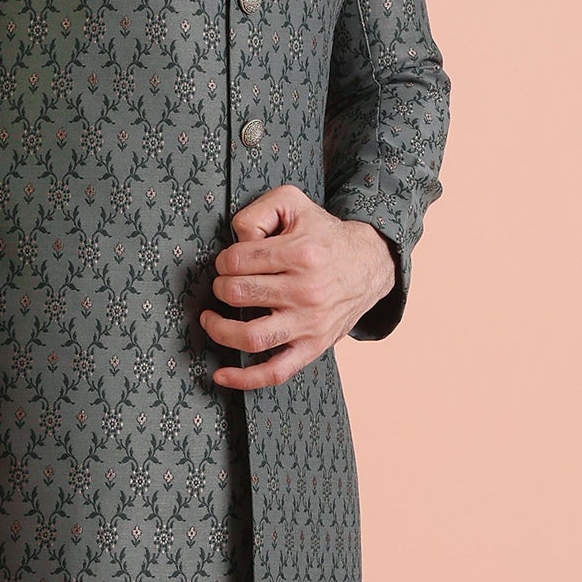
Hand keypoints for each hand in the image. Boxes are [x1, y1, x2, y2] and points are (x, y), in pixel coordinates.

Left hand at [202, 186, 396, 390]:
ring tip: (211, 319)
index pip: (236, 261)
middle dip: (220, 287)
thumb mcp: (294, 203)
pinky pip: (276, 372)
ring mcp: (310, 323)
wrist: (369, 263)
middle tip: (224, 284)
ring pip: (251, 336)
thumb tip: (236, 240)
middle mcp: (306, 291)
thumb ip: (258, 211)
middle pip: (237, 294)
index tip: (229, 263)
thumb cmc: (323, 235)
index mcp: (300, 253)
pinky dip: (245, 379)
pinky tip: (221, 375)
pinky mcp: (313, 347)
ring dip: (220, 329)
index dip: (223, 261)